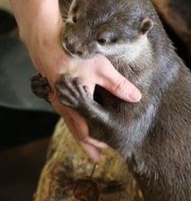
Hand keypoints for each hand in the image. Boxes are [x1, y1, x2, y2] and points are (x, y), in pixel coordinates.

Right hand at [26, 22, 140, 160]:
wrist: (45, 43)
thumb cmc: (73, 55)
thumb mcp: (100, 69)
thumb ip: (119, 85)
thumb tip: (136, 98)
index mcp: (75, 105)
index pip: (85, 132)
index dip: (95, 143)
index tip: (104, 152)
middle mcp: (64, 106)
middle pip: (76, 131)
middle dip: (87, 145)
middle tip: (95, 157)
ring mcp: (57, 99)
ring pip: (69, 122)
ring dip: (80, 133)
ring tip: (88, 142)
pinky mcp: (54, 91)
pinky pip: (65, 112)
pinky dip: (74, 120)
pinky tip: (78, 117)